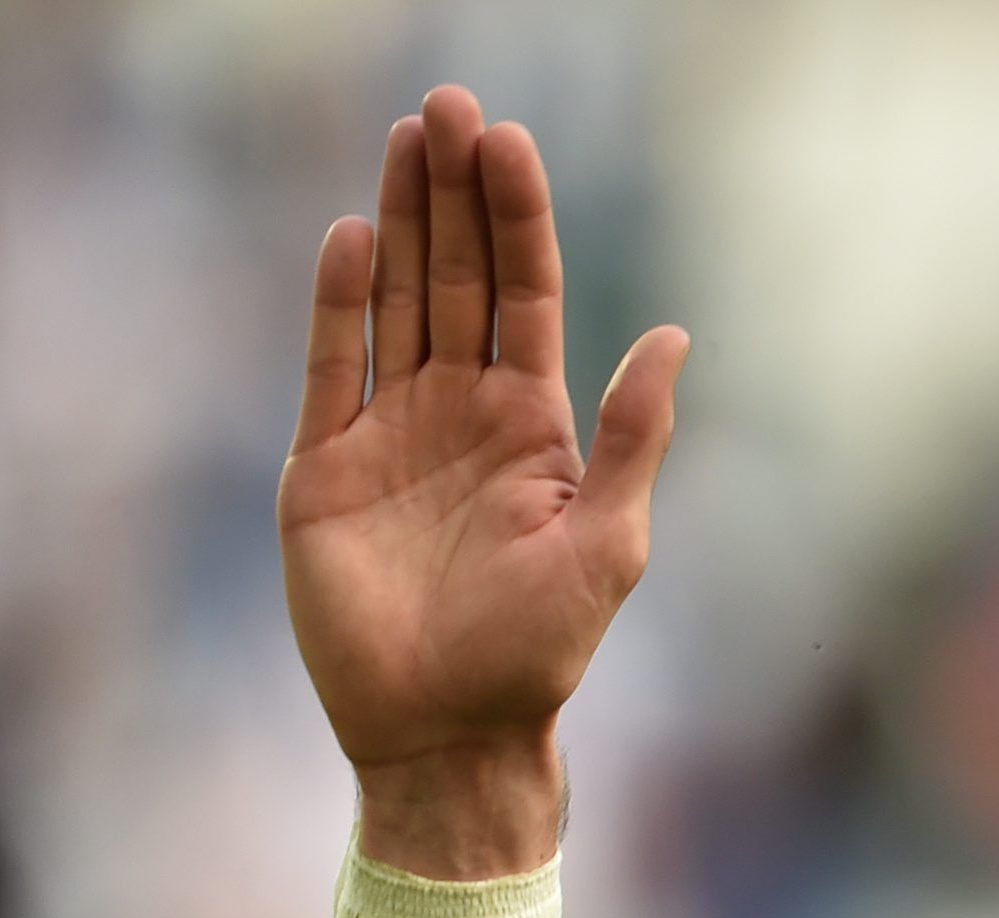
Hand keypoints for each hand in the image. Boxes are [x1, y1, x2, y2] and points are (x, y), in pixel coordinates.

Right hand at [279, 88, 688, 838]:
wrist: (448, 732)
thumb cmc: (537, 654)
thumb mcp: (607, 544)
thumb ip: (633, 437)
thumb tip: (674, 335)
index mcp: (530, 424)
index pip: (522, 295)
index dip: (516, 218)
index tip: (507, 140)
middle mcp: (458, 412)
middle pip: (455, 277)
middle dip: (453, 193)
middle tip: (447, 105)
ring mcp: (388, 432)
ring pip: (395, 301)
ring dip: (400, 221)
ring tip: (406, 138)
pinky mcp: (324, 466)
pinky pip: (330, 366)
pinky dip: (339, 303)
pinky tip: (353, 236)